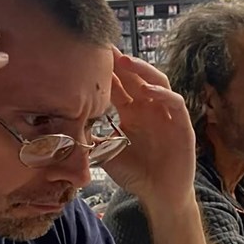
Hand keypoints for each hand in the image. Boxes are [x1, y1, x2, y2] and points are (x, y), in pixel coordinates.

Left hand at [103, 51, 195, 207]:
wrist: (159, 196)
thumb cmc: (136, 175)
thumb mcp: (106, 154)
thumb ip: (89, 140)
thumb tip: (61, 129)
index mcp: (131, 112)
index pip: (118, 84)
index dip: (106, 70)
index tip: (88, 53)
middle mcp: (149, 109)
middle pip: (136, 77)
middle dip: (121, 61)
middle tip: (104, 47)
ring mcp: (166, 115)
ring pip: (157, 82)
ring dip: (143, 70)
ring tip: (126, 61)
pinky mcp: (182, 126)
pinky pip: (175, 104)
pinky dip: (163, 95)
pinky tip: (148, 91)